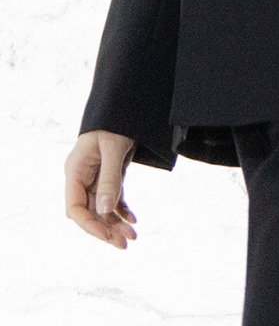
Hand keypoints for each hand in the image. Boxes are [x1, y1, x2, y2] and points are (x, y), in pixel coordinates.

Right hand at [64, 130, 137, 248]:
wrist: (124, 105)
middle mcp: (82, 177)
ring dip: (116, 224)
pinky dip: (122, 211)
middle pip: (89, 212)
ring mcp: (94, 178)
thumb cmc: (114, 122)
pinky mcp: (108, 176)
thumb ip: (109, 178)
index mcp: (75, 170)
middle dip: (105, 229)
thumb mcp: (113, 148)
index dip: (89, 225)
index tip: (107, 237)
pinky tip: (134, 220)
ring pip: (102, 209)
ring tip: (134, 236)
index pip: (74, 207)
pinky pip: (112, 199)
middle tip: (125, 243)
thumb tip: (104, 211)